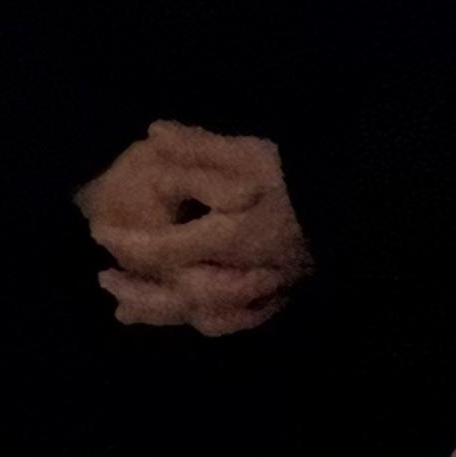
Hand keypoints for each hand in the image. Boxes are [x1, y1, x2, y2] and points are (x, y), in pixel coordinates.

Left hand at [80, 120, 311, 336]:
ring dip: (162, 314)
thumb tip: (153, 133)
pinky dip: (203, 322)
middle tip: (104, 279)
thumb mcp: (250, 152)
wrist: (357, 206)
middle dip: (138, 291)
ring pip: (202, 316)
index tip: (99, 232)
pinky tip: (188, 316)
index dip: (128, 244)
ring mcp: (261, 293)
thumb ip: (200, 147)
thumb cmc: (297, 177)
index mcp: (229, 238)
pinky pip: (233, 323)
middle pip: (178, 297)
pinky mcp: (277, 299)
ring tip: (128, 309)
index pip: (166, 250)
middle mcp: (240, 275)